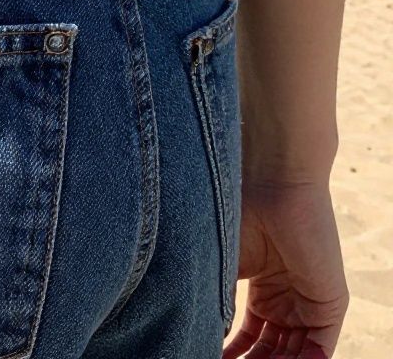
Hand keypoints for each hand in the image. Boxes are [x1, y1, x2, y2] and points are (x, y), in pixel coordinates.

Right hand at [223, 180, 347, 357]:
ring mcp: (310, 303)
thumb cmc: (237, 216)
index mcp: (264, 291)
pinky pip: (319, 350)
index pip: (251, 338)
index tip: (207, 358)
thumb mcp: (220, 270)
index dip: (231, 354)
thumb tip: (196, 337)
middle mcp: (289, 299)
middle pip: (272, 350)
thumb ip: (216, 307)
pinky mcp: (331, 304)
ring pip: (294, 355)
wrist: (270, 186)